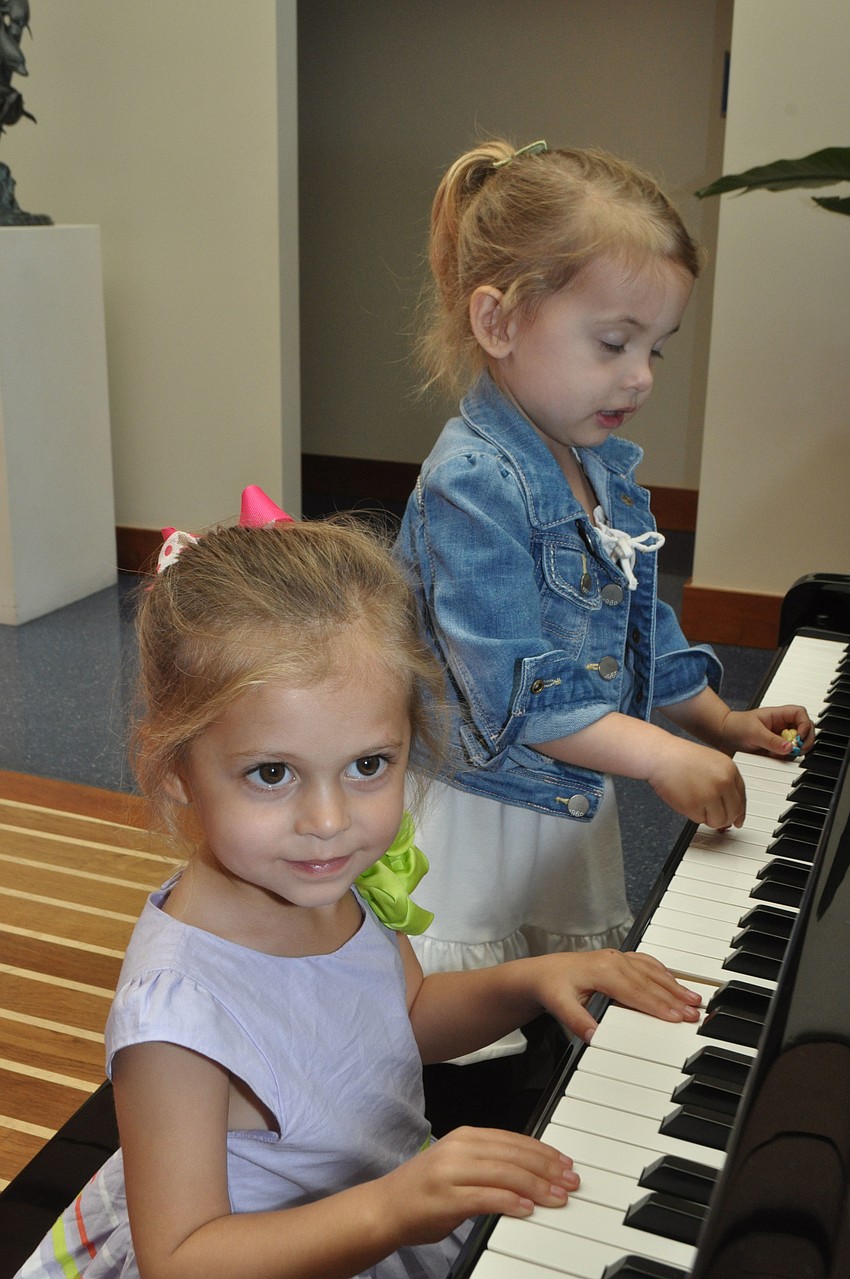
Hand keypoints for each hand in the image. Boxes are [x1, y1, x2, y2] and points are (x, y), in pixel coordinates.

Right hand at [385, 1126, 579, 1245]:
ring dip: (536, 1186)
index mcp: (465, 1137)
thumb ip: (489, 1164)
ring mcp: (451, 1172)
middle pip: (514, 1155)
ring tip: (557, 1197)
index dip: (543, 1151)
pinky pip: (485, 1197)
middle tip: (570, 1181)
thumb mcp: (458, 1165)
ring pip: (504, 1173)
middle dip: (547, 1169)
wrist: (385, 1207)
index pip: (513, 1139)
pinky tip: (527, 1208)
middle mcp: (459, 1149)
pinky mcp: (446, 1198)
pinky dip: (509, 1202)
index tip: (564, 1163)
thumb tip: (530, 1172)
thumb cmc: (424, 1190)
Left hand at [532, 948, 701, 1044]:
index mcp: (603, 970)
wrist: (541, 972)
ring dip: (674, 985)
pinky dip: (665, 974)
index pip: (637, 992)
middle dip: (674, 998)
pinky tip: (675, 982)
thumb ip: (577, 1020)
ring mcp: (617, 957)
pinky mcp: (619, 958)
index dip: (658, 1006)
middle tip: (694, 1014)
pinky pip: (647, 964)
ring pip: (653, 971)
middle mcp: (614, 960)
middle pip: (650, 982)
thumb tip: (594, 1037)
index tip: (676, 1018)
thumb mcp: (558, 1005)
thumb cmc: (551, 986)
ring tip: (694, 999)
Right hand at [646, 733, 746, 828]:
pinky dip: (693, 815)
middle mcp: (724, 782)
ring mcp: (710, 794)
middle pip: (733, 813)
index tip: (737, 820)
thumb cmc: (680, 758)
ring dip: (708, 818)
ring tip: (695, 803)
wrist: (661, 755)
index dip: (739, 812)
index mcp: (730, 770)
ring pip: (719, 821)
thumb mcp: (711, 763)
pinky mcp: (695, 805)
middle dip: (724, 818)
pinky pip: (700, 820)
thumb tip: (731, 813)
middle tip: (713, 816)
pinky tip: (686, 800)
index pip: (742, 798)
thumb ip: (724, 784)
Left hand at [716, 704, 814, 758]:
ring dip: (797, 750)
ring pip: (799, 742)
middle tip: (798, 750)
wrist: (723, 737)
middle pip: (805, 729)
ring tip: (785, 754)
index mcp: (778, 715)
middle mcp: (782, 725)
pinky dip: (788, 758)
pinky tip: (778, 758)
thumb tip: (790, 748)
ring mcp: (781, 737)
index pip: (800, 714)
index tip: (799, 737)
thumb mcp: (754, 733)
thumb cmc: (736, 727)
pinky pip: (789, 754)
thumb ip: (772, 741)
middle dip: (805, 740)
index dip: (804, 725)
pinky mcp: (777, 749)